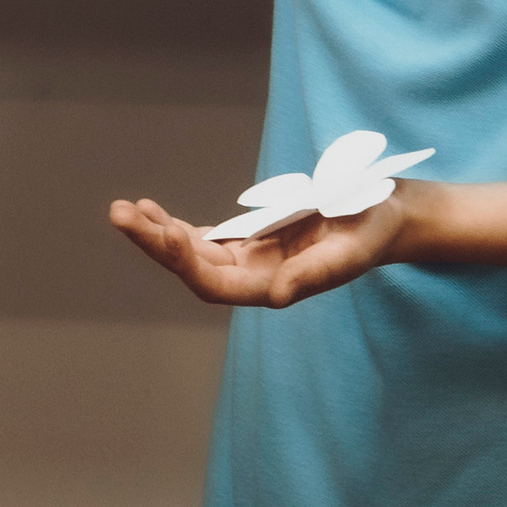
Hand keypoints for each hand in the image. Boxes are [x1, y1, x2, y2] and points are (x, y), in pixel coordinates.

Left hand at [109, 190, 407, 309]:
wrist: (387, 215)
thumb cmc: (372, 228)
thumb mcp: (351, 248)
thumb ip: (316, 273)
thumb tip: (278, 297)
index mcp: (277, 286)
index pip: (216, 284)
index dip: (187, 261)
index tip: (165, 229)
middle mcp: (256, 278)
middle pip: (193, 267)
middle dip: (155, 242)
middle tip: (119, 213)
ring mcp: (252, 260)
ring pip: (193, 252)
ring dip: (158, 232)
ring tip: (127, 209)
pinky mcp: (253, 241)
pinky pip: (207, 239)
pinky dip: (179, 226)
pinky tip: (154, 213)